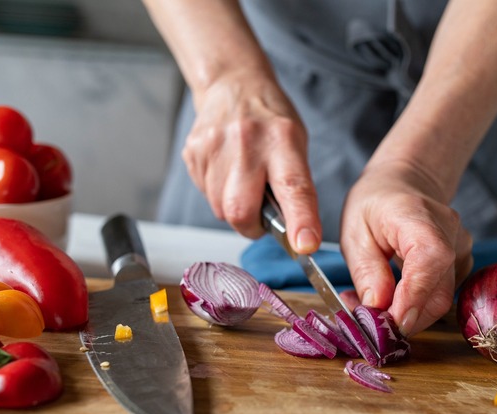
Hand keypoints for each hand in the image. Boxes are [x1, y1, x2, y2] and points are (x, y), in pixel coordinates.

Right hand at [183, 70, 321, 252]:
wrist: (233, 84)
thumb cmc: (271, 120)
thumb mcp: (296, 144)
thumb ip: (295, 187)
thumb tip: (295, 234)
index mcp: (282, 140)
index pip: (293, 187)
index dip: (299, 221)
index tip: (304, 245)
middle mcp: (247, 142)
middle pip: (240, 210)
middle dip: (251, 226)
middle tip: (260, 216)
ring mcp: (214, 147)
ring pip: (220, 209)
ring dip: (234, 208)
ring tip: (244, 182)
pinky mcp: (193, 152)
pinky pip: (205, 194)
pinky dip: (218, 193)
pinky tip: (227, 170)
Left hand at [339, 161, 473, 336]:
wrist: (403, 185)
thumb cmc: (375, 203)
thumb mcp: (355, 233)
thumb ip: (367, 271)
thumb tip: (378, 308)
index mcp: (418, 217)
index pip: (429, 262)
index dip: (413, 298)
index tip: (391, 324)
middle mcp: (450, 233)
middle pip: (439, 292)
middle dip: (405, 317)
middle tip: (367, 321)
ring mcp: (461, 249)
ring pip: (441, 299)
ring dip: (408, 313)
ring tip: (373, 306)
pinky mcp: (461, 264)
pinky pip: (441, 294)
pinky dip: (417, 305)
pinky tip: (393, 297)